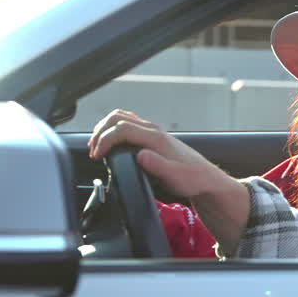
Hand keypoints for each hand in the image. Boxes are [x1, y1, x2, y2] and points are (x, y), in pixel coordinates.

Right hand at [88, 110, 250, 253]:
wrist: (205, 178)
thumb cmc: (191, 179)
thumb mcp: (175, 177)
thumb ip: (157, 166)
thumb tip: (141, 156)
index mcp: (155, 138)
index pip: (122, 129)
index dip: (105, 140)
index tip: (96, 155)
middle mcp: (153, 130)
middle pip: (118, 118)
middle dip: (100, 131)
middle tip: (92, 150)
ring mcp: (152, 130)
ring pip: (122, 117)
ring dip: (105, 128)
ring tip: (96, 145)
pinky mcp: (152, 135)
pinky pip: (128, 123)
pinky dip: (113, 129)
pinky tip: (110, 142)